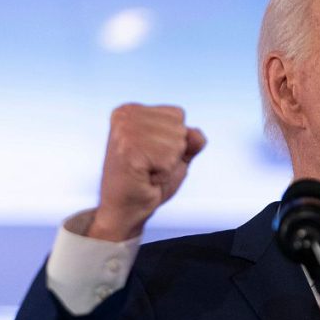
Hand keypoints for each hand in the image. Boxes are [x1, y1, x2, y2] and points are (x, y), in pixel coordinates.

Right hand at [88, 103, 205, 240]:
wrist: (127, 210)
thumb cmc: (149, 182)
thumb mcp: (177, 155)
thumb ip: (190, 140)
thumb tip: (195, 134)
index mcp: (131, 110)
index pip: (178, 114)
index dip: (174, 141)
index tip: (152, 155)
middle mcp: (125, 115)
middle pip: (179, 127)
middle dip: (172, 153)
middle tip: (149, 166)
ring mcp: (124, 131)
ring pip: (176, 143)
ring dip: (167, 165)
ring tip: (147, 171)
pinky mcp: (128, 150)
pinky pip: (169, 159)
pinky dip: (163, 174)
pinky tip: (145, 178)